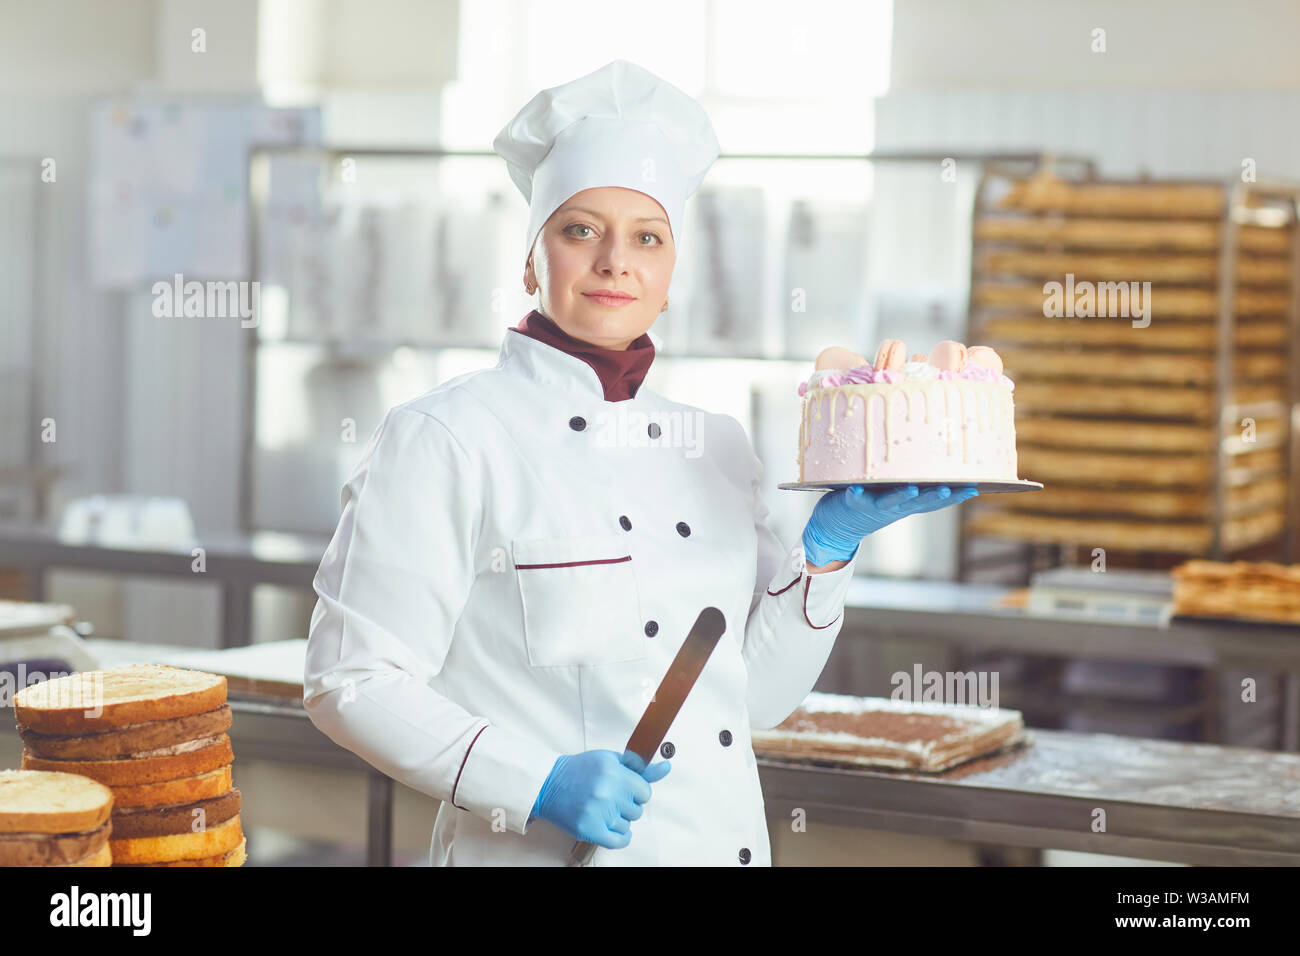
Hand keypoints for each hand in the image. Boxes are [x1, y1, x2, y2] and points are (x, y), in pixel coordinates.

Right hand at [530, 749, 669, 847]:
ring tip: (603, 808)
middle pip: (637, 810)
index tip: (626, 789)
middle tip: (611, 798)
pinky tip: (613, 828)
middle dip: (627, 805)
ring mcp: (597, 812)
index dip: (637, 792)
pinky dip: (620, 838)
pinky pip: (618, 841)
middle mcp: (607, 792)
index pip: (645, 792)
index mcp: (614, 772)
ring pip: (627, 825)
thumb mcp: (611, 760)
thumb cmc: (581, 770)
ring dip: (619, 819)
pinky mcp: (588, 829)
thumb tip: (666, 767)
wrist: (549, 783)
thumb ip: (640, 768)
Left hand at [802, 484, 978, 566]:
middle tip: (950, 487)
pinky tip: (856, 488)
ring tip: (911, 489)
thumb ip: (912, 479)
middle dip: (934, 496)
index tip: (975, 487)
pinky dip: (857, 493)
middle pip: (919, 503)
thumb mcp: (894, 491)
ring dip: (902, 496)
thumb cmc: (870, 500)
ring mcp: (874, 506)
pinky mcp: (852, 502)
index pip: (936, 500)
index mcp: (908, 503)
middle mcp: (895, 507)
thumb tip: (934, 455)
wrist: (836, 526)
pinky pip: (855, 497)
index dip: (955, 495)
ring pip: (891, 502)